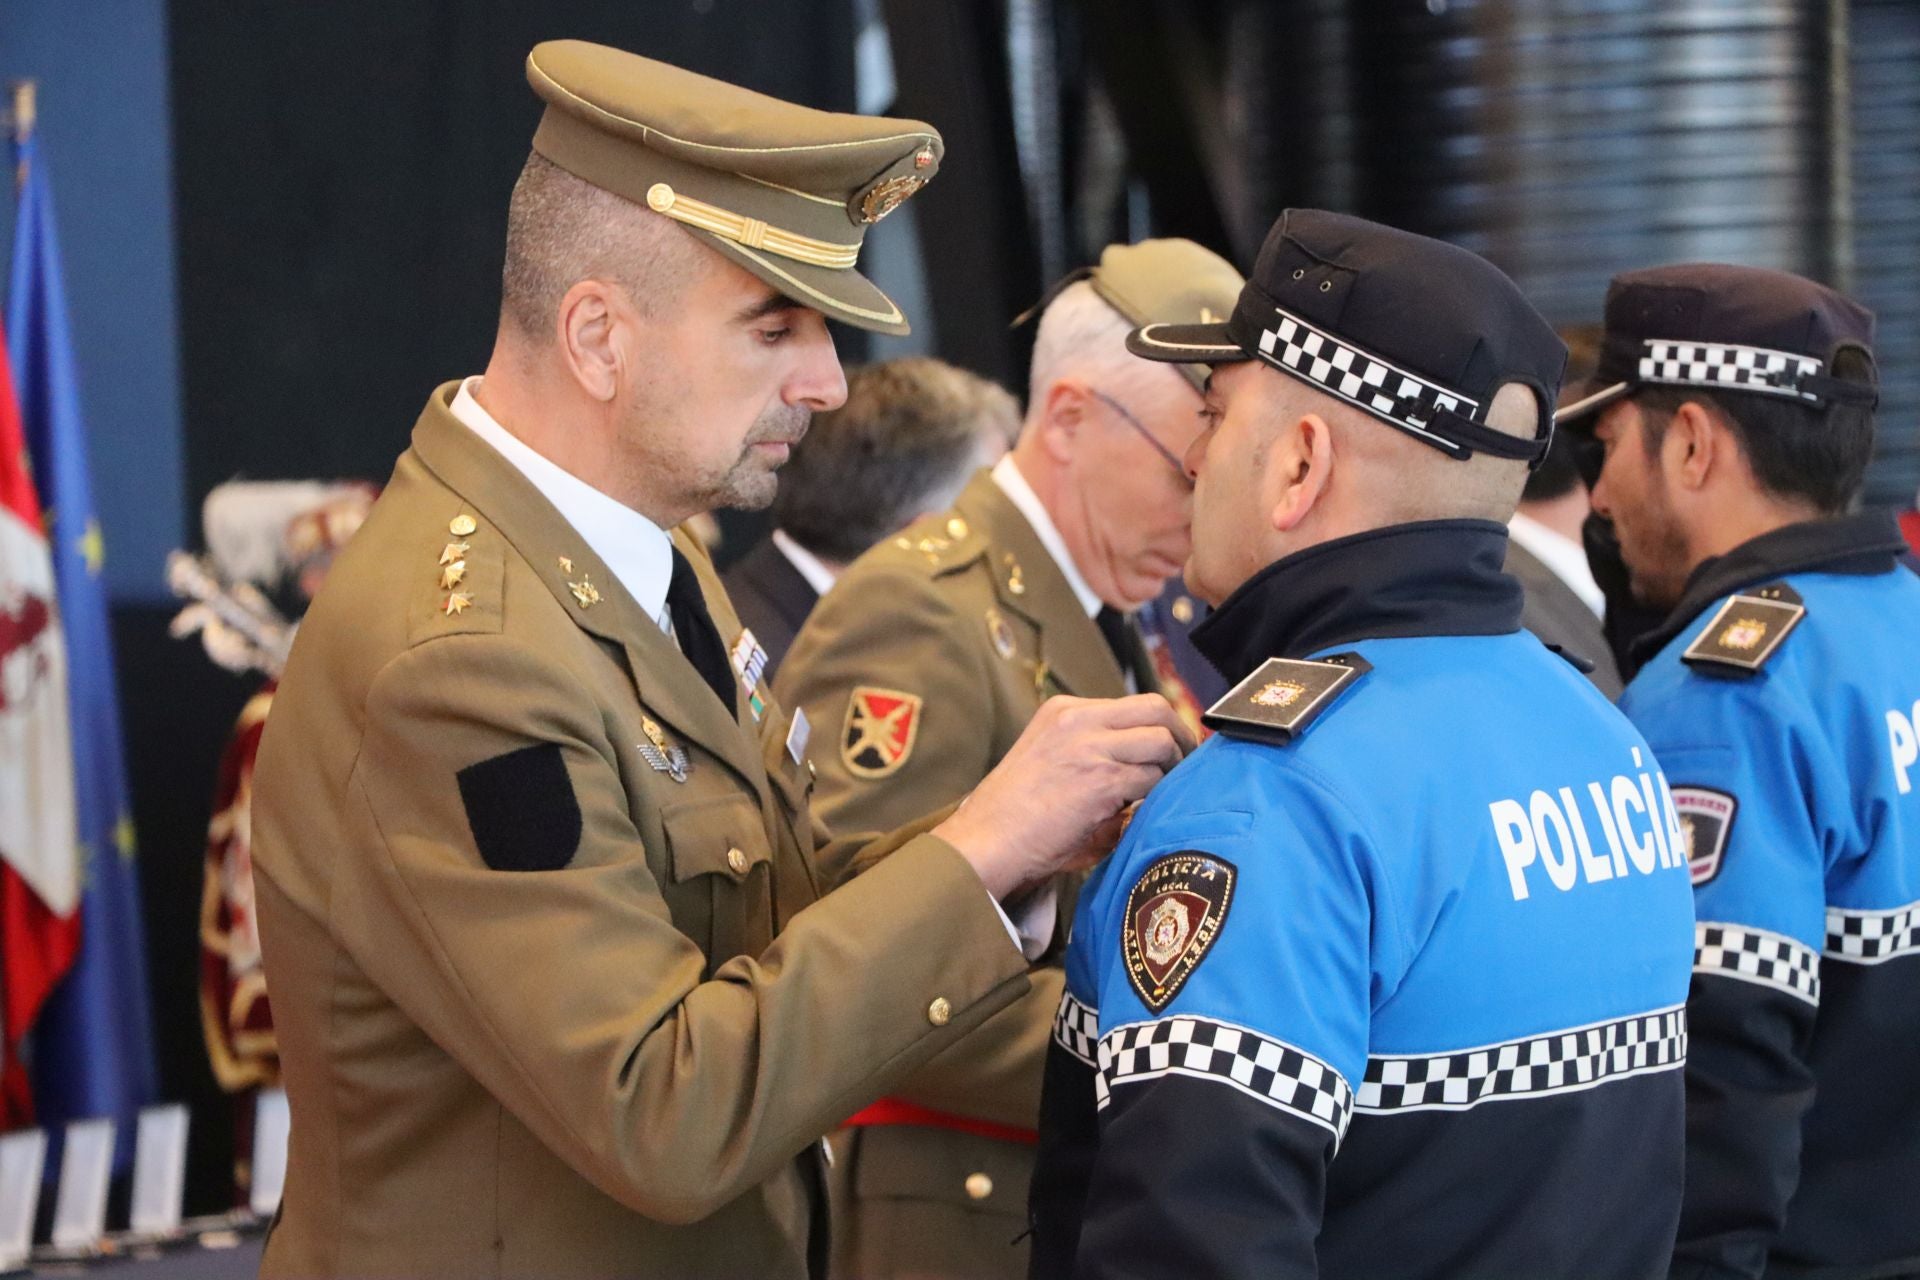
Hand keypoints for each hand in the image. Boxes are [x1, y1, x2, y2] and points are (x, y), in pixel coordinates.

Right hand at [935, 694, 1193, 899]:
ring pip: (1162, 743)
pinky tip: (1150, 811)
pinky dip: (1159, 796)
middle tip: (1188, 766)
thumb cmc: (1015, 816)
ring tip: (1169, 794)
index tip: (1173, 752)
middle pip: (1157, 709)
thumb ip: (1095, 758)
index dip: (1162, 728)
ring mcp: (1091, 747)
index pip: (1134, 705)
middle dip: (1181, 737)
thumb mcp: (1052, 763)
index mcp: (1065, 712)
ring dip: (1173, 770)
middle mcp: (1079, 720)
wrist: (987, 841)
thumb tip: (1145, 778)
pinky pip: (1153, 779)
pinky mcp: (1102, 780)